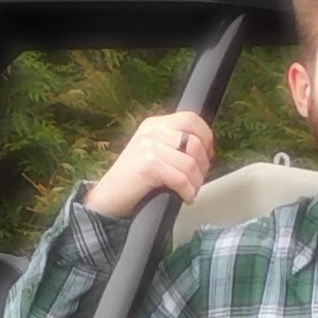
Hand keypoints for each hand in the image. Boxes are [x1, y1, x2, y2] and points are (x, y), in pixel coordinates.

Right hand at [87, 111, 216, 218]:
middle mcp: (151, 132)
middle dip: (203, 164)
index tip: (208, 154)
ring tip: (191, 190)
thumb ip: (174, 144)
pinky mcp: (148, 166)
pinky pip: (181, 178)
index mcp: (154, 124)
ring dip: (196, 182)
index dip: (206, 136)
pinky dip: (188, 191)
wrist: (109, 198)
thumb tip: (205, 148)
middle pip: (195, 142)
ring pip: (191, 163)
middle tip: (198, 178)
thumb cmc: (133, 180)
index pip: (191, 119)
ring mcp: (148, 147)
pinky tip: (185, 197)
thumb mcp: (152, 152)